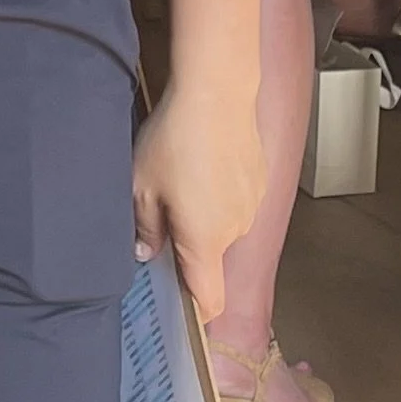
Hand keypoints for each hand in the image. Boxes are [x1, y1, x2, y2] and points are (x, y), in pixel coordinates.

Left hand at [132, 76, 264, 321]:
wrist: (217, 90)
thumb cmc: (176, 138)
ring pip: (224, 226)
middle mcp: (234, 230)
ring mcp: (250, 205)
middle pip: (211, 257)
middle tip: (161, 210)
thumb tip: (145, 251)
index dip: (196, 310)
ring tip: (181, 178)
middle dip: (188, 245)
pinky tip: (202, 163)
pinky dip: (219, 192)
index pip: (210, 299)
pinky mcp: (259, 181)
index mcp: (204, 241)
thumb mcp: (142, 186)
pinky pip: (235, 200)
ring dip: (204, 215)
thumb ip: (143, 227)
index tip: (180, 306)